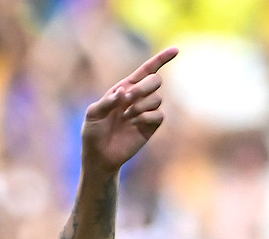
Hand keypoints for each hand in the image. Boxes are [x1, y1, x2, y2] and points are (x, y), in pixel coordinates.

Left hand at [81, 48, 176, 171]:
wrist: (100, 157)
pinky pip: (159, 115)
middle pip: (155, 80)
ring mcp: (145, 112)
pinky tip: (135, 123)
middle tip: (128, 100)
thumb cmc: (93, 134)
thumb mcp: (92, 114)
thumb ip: (106, 101)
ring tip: (127, 116)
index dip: (162, 59)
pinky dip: (147, 117)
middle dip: (144, 87)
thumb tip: (123, 92)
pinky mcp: (150, 127)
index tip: (176, 50)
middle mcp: (138, 98)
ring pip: (157, 98)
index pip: (147, 70)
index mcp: (124, 88)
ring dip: (141, 105)